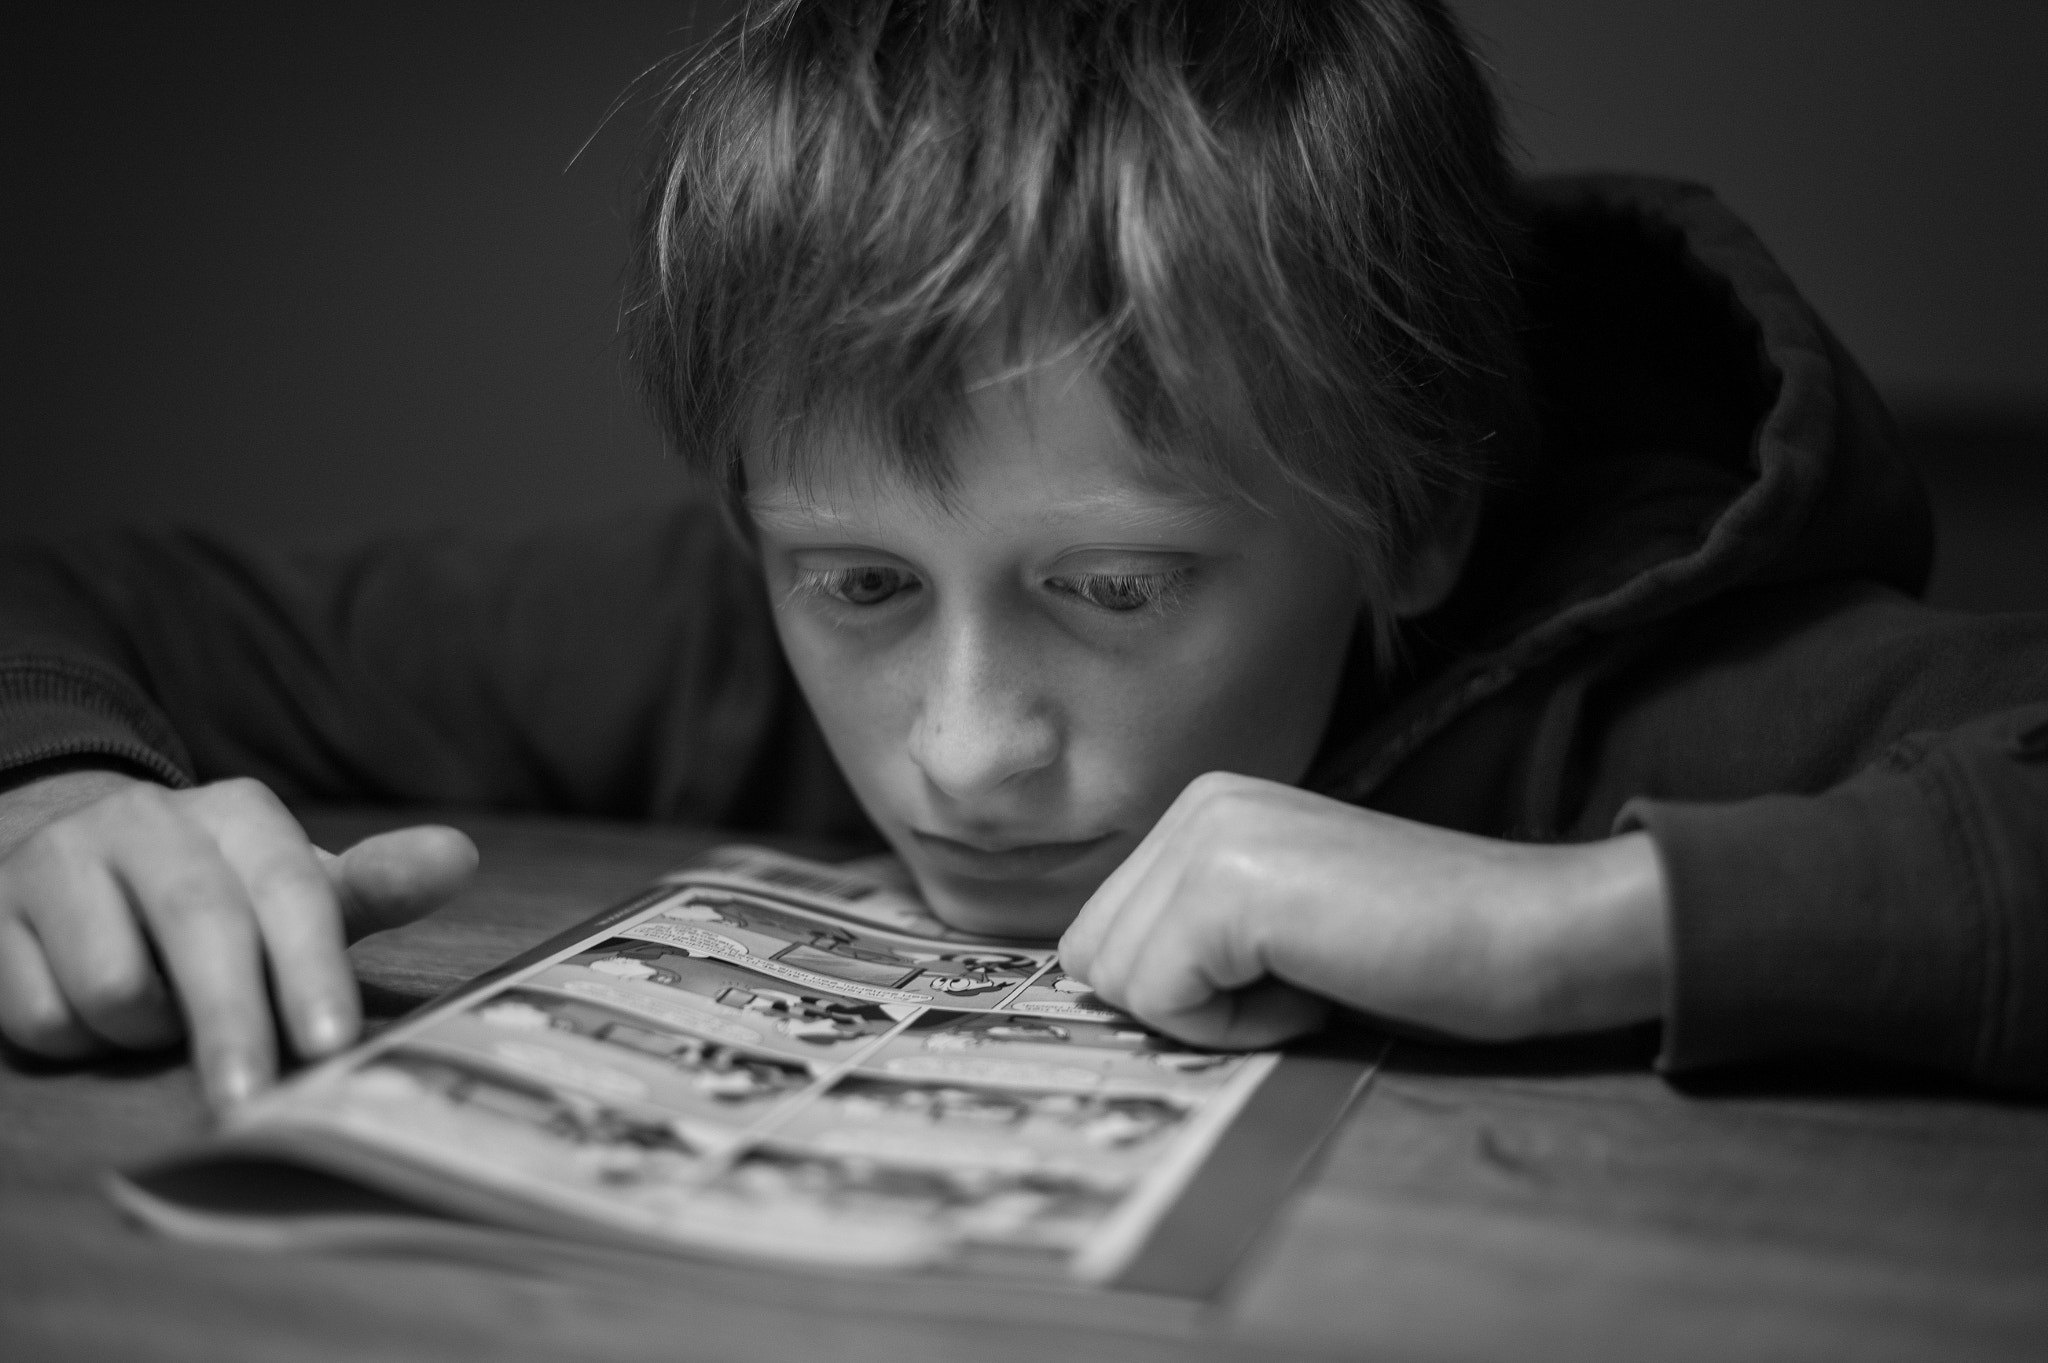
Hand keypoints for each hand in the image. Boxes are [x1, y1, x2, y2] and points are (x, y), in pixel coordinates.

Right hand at [0, 771, 476, 1106]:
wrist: (59, 849)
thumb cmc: (213, 892)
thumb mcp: (295, 886)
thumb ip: (376, 884)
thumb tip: (460, 858)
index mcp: (240, 815)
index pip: (292, 893)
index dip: (313, 971)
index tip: (331, 1045)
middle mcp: (148, 821)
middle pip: (203, 931)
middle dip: (235, 1025)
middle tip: (253, 1102)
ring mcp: (58, 861)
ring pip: (115, 986)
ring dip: (147, 1034)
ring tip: (159, 1017)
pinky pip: (41, 1015)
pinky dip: (75, 1039)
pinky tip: (87, 1010)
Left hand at [1059, 772, 1668, 1048]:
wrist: (1532, 932)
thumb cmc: (1425, 949)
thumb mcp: (1278, 927)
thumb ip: (1193, 933)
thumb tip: (1103, 989)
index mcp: (1205, 808)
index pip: (1104, 934)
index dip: (1179, 991)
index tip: (1278, 976)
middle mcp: (1197, 803)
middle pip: (1096, 957)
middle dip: (1186, 1003)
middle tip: (1299, 980)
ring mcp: (1208, 836)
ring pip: (1120, 982)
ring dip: (1215, 1015)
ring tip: (1314, 977)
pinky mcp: (1227, 887)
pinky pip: (1162, 1001)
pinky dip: (1235, 1028)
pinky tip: (1318, 988)